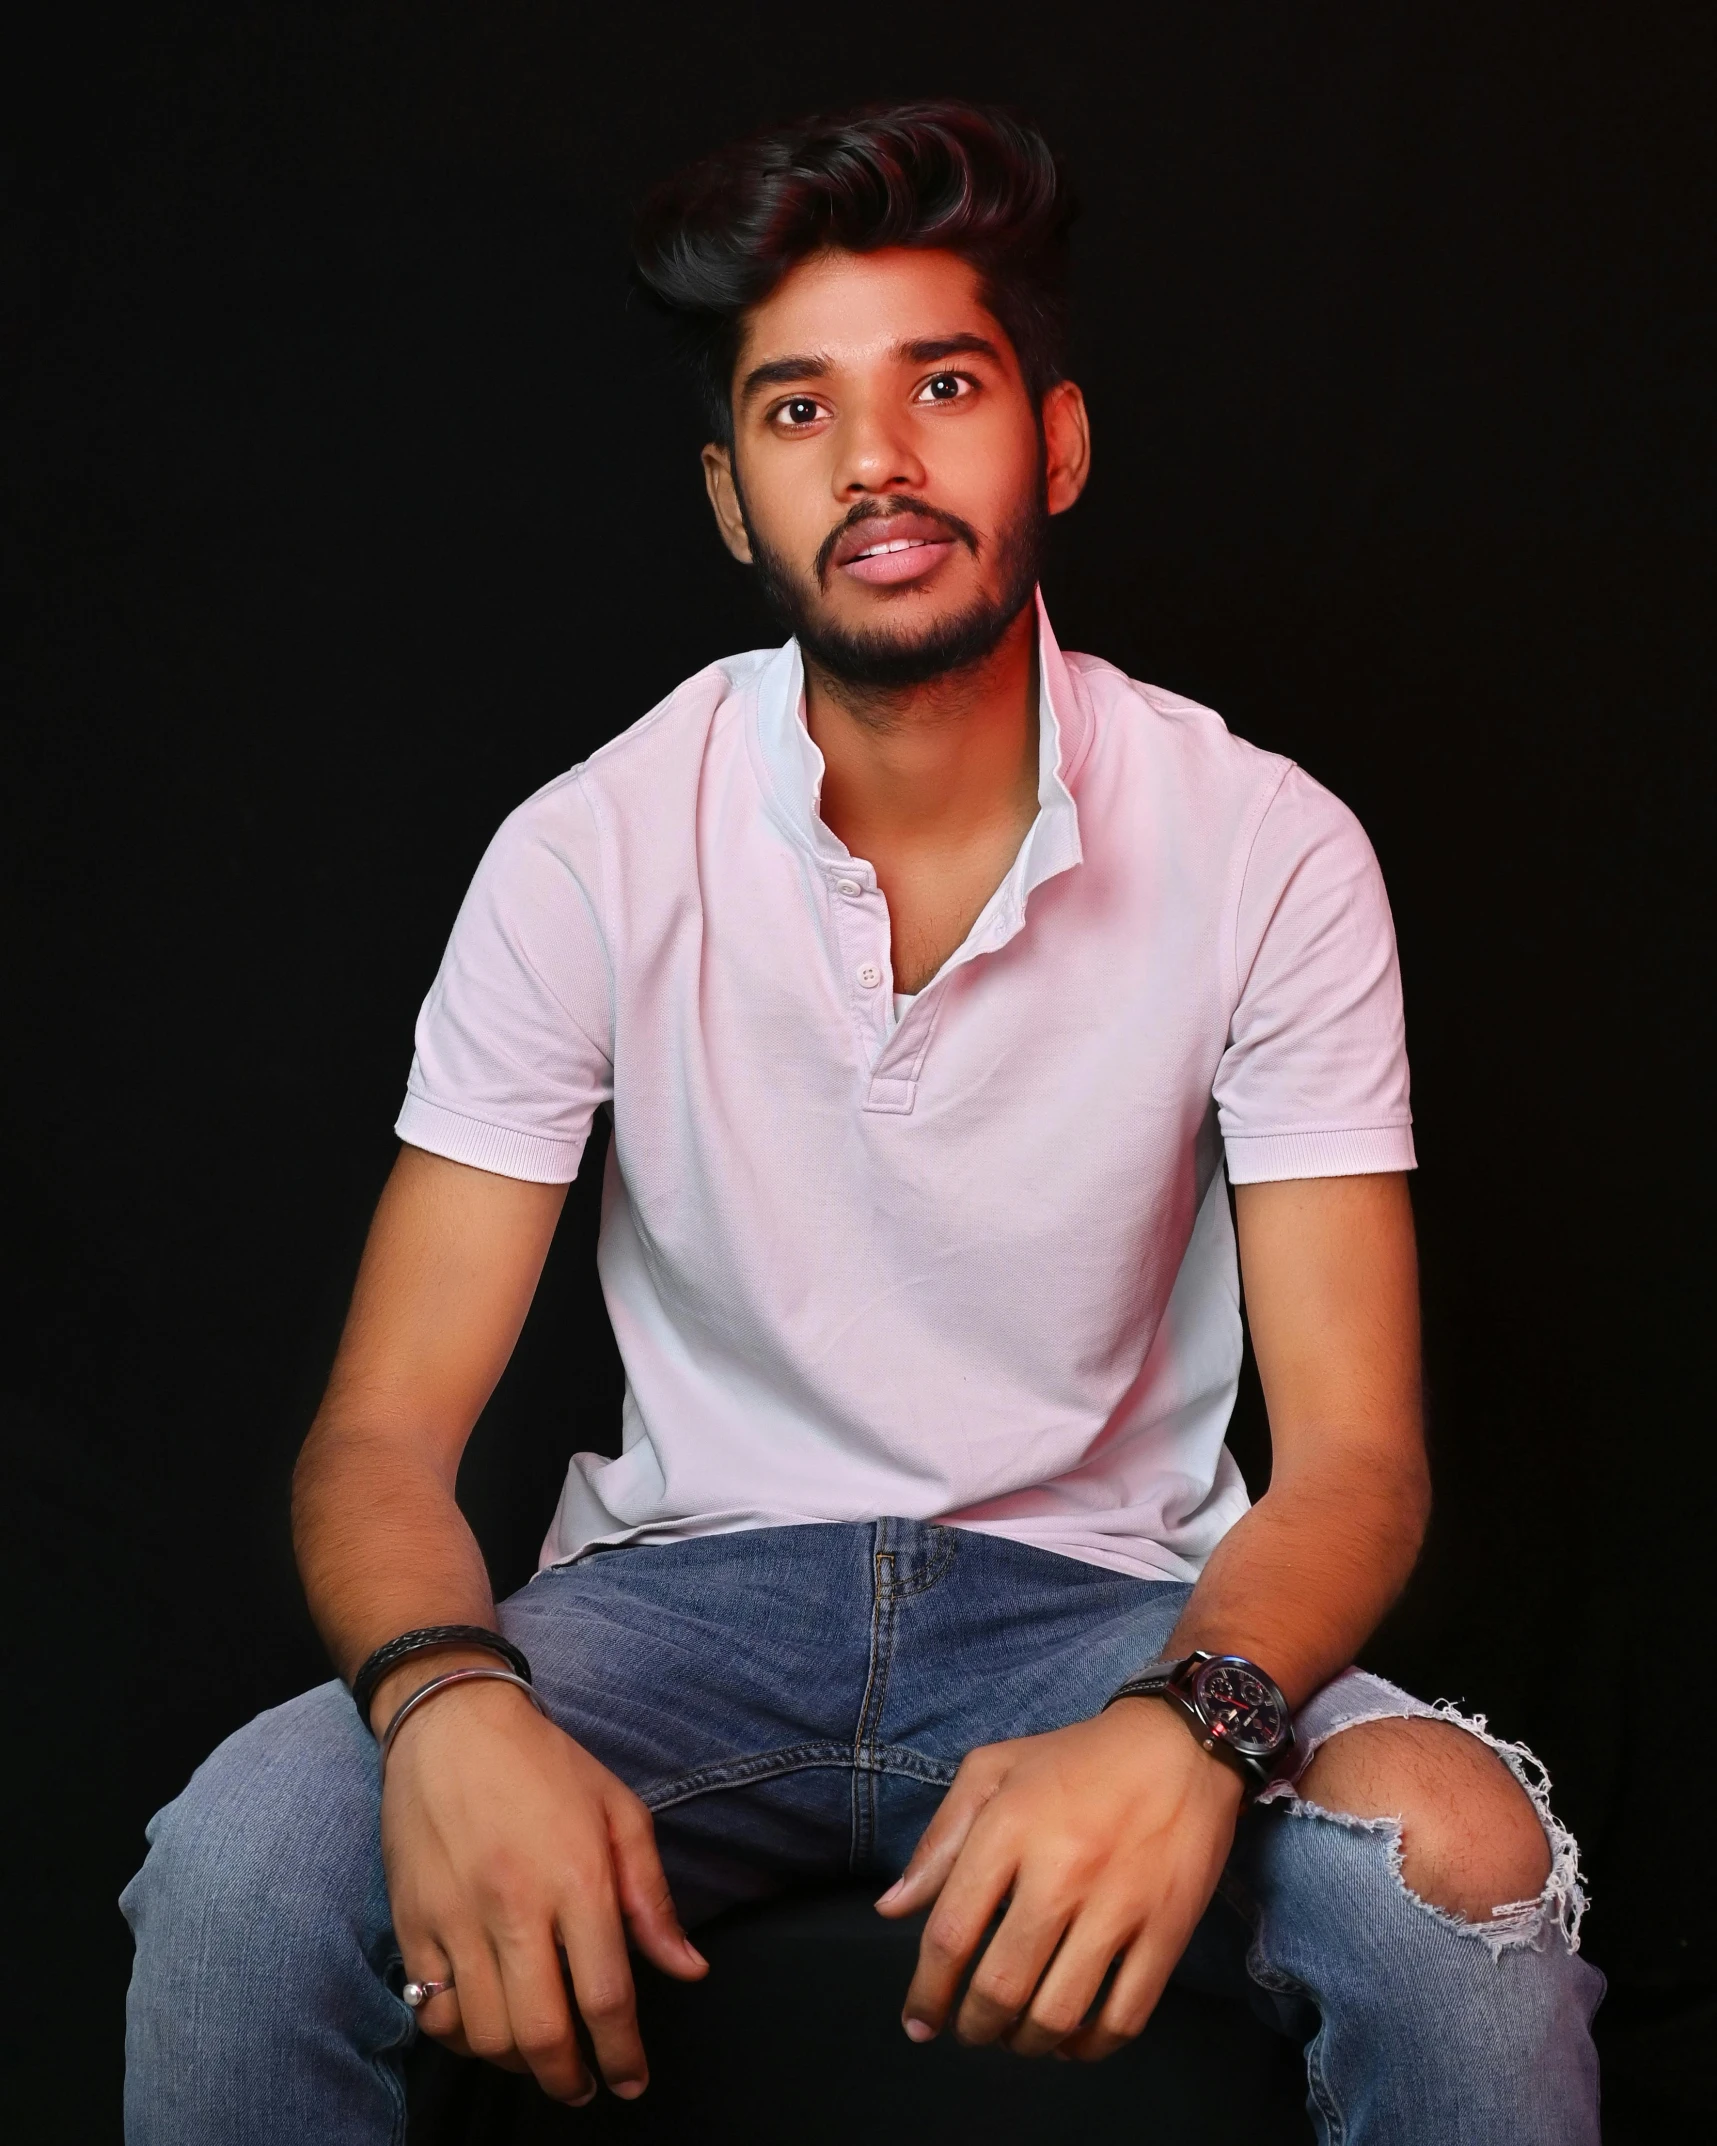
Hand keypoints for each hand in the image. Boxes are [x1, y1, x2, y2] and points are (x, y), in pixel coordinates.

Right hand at [380, 1679, 706, 2103]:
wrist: (452, 1723)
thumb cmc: (545, 1765)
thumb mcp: (620, 1812)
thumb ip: (653, 1898)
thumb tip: (688, 1969)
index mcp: (576, 1876)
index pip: (606, 1995)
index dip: (624, 2053)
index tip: (632, 2078)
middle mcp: (514, 1905)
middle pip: (541, 2032)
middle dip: (570, 2079)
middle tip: (585, 2086)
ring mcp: (456, 1918)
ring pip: (486, 2034)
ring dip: (519, 2064)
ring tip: (541, 2058)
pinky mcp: (412, 1923)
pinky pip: (432, 2013)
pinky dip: (463, 2039)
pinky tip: (487, 2028)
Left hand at [876, 1699, 1244, 2059]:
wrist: (1181, 1745)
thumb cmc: (1075, 1759)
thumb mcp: (993, 1771)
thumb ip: (939, 1841)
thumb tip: (891, 1910)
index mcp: (1010, 1828)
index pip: (951, 1934)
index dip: (927, 1991)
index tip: (918, 2020)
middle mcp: (1061, 1871)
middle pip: (1001, 1987)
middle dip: (974, 2027)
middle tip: (970, 2031)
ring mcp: (1119, 1905)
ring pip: (1059, 2014)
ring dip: (1026, 2045)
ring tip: (1015, 2038)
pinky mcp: (1168, 1931)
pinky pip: (1124, 2017)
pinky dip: (1091, 2048)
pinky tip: (1072, 2042)